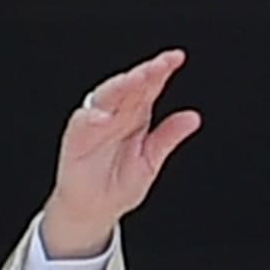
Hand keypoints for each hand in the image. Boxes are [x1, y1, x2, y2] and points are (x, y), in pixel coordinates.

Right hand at [40, 48, 201, 257]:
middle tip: (160, 65)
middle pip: (129, 86)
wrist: (96, 210)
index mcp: (135, 116)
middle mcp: (115, 114)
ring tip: (136, 79)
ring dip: (120, 87)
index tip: (177, 58)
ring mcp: (95, 124)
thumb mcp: (151, 162)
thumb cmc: (119, 184)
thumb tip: (193, 117)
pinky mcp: (77, 140)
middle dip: (144, 73)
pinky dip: (91, 119)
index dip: (161, 71)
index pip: (149, 87)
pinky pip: (82, 124)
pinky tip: (103, 117)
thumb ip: (169, 137)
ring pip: (106, 97)